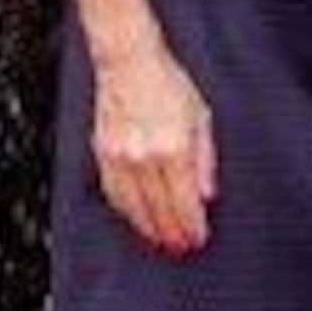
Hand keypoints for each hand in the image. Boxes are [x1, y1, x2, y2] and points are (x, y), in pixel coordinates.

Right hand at [93, 35, 212, 256]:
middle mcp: (146, 156)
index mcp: (175, 147)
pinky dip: (125, 211)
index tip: (198, 238)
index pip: (184, 201)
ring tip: (160, 240)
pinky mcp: (103, 153)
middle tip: (180, 248)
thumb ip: (206, 159)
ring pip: (134, 207)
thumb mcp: (201, 116)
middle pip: (159, 210)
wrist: (128, 62)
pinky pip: (113, 193)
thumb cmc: (167, 83)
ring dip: (148, 228)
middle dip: (172, 233)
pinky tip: (135, 217)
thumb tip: (207, 194)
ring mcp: (121, 156)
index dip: (192, 225)